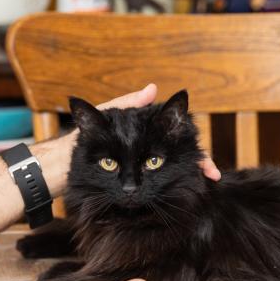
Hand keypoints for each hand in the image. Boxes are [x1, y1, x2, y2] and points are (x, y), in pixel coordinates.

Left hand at [95, 83, 220, 181]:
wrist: (68, 157)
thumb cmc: (87, 132)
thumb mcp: (106, 114)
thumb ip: (128, 103)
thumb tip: (151, 89)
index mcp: (148, 127)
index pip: (179, 133)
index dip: (196, 147)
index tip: (206, 160)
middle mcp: (153, 144)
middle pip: (185, 152)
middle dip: (200, 163)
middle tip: (211, 175)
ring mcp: (147, 160)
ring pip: (177, 169)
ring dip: (192, 175)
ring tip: (205, 183)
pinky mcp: (138, 175)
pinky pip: (159, 183)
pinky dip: (173, 187)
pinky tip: (185, 191)